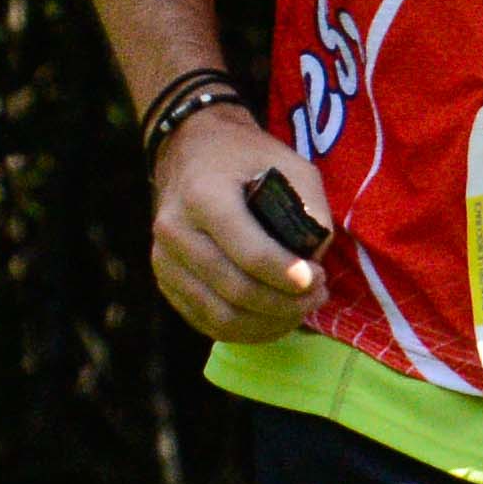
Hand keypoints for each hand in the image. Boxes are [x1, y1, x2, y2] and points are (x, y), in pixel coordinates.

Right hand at [148, 101, 327, 343]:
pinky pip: (207, 323)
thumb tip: (315, 262)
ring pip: (221, 317)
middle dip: (286, 304)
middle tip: (318, 294)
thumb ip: (310, 210)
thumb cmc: (247, 159)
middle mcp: (175, 230)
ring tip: (302, 308)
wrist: (192, 152)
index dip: (287, 275)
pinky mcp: (165, 282)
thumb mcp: (290, 165)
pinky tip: (275, 318)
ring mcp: (164, 260)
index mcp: (203, 195)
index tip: (317, 278)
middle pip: (235, 291)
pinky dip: (247, 331)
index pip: (248, 252)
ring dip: (270, 324)